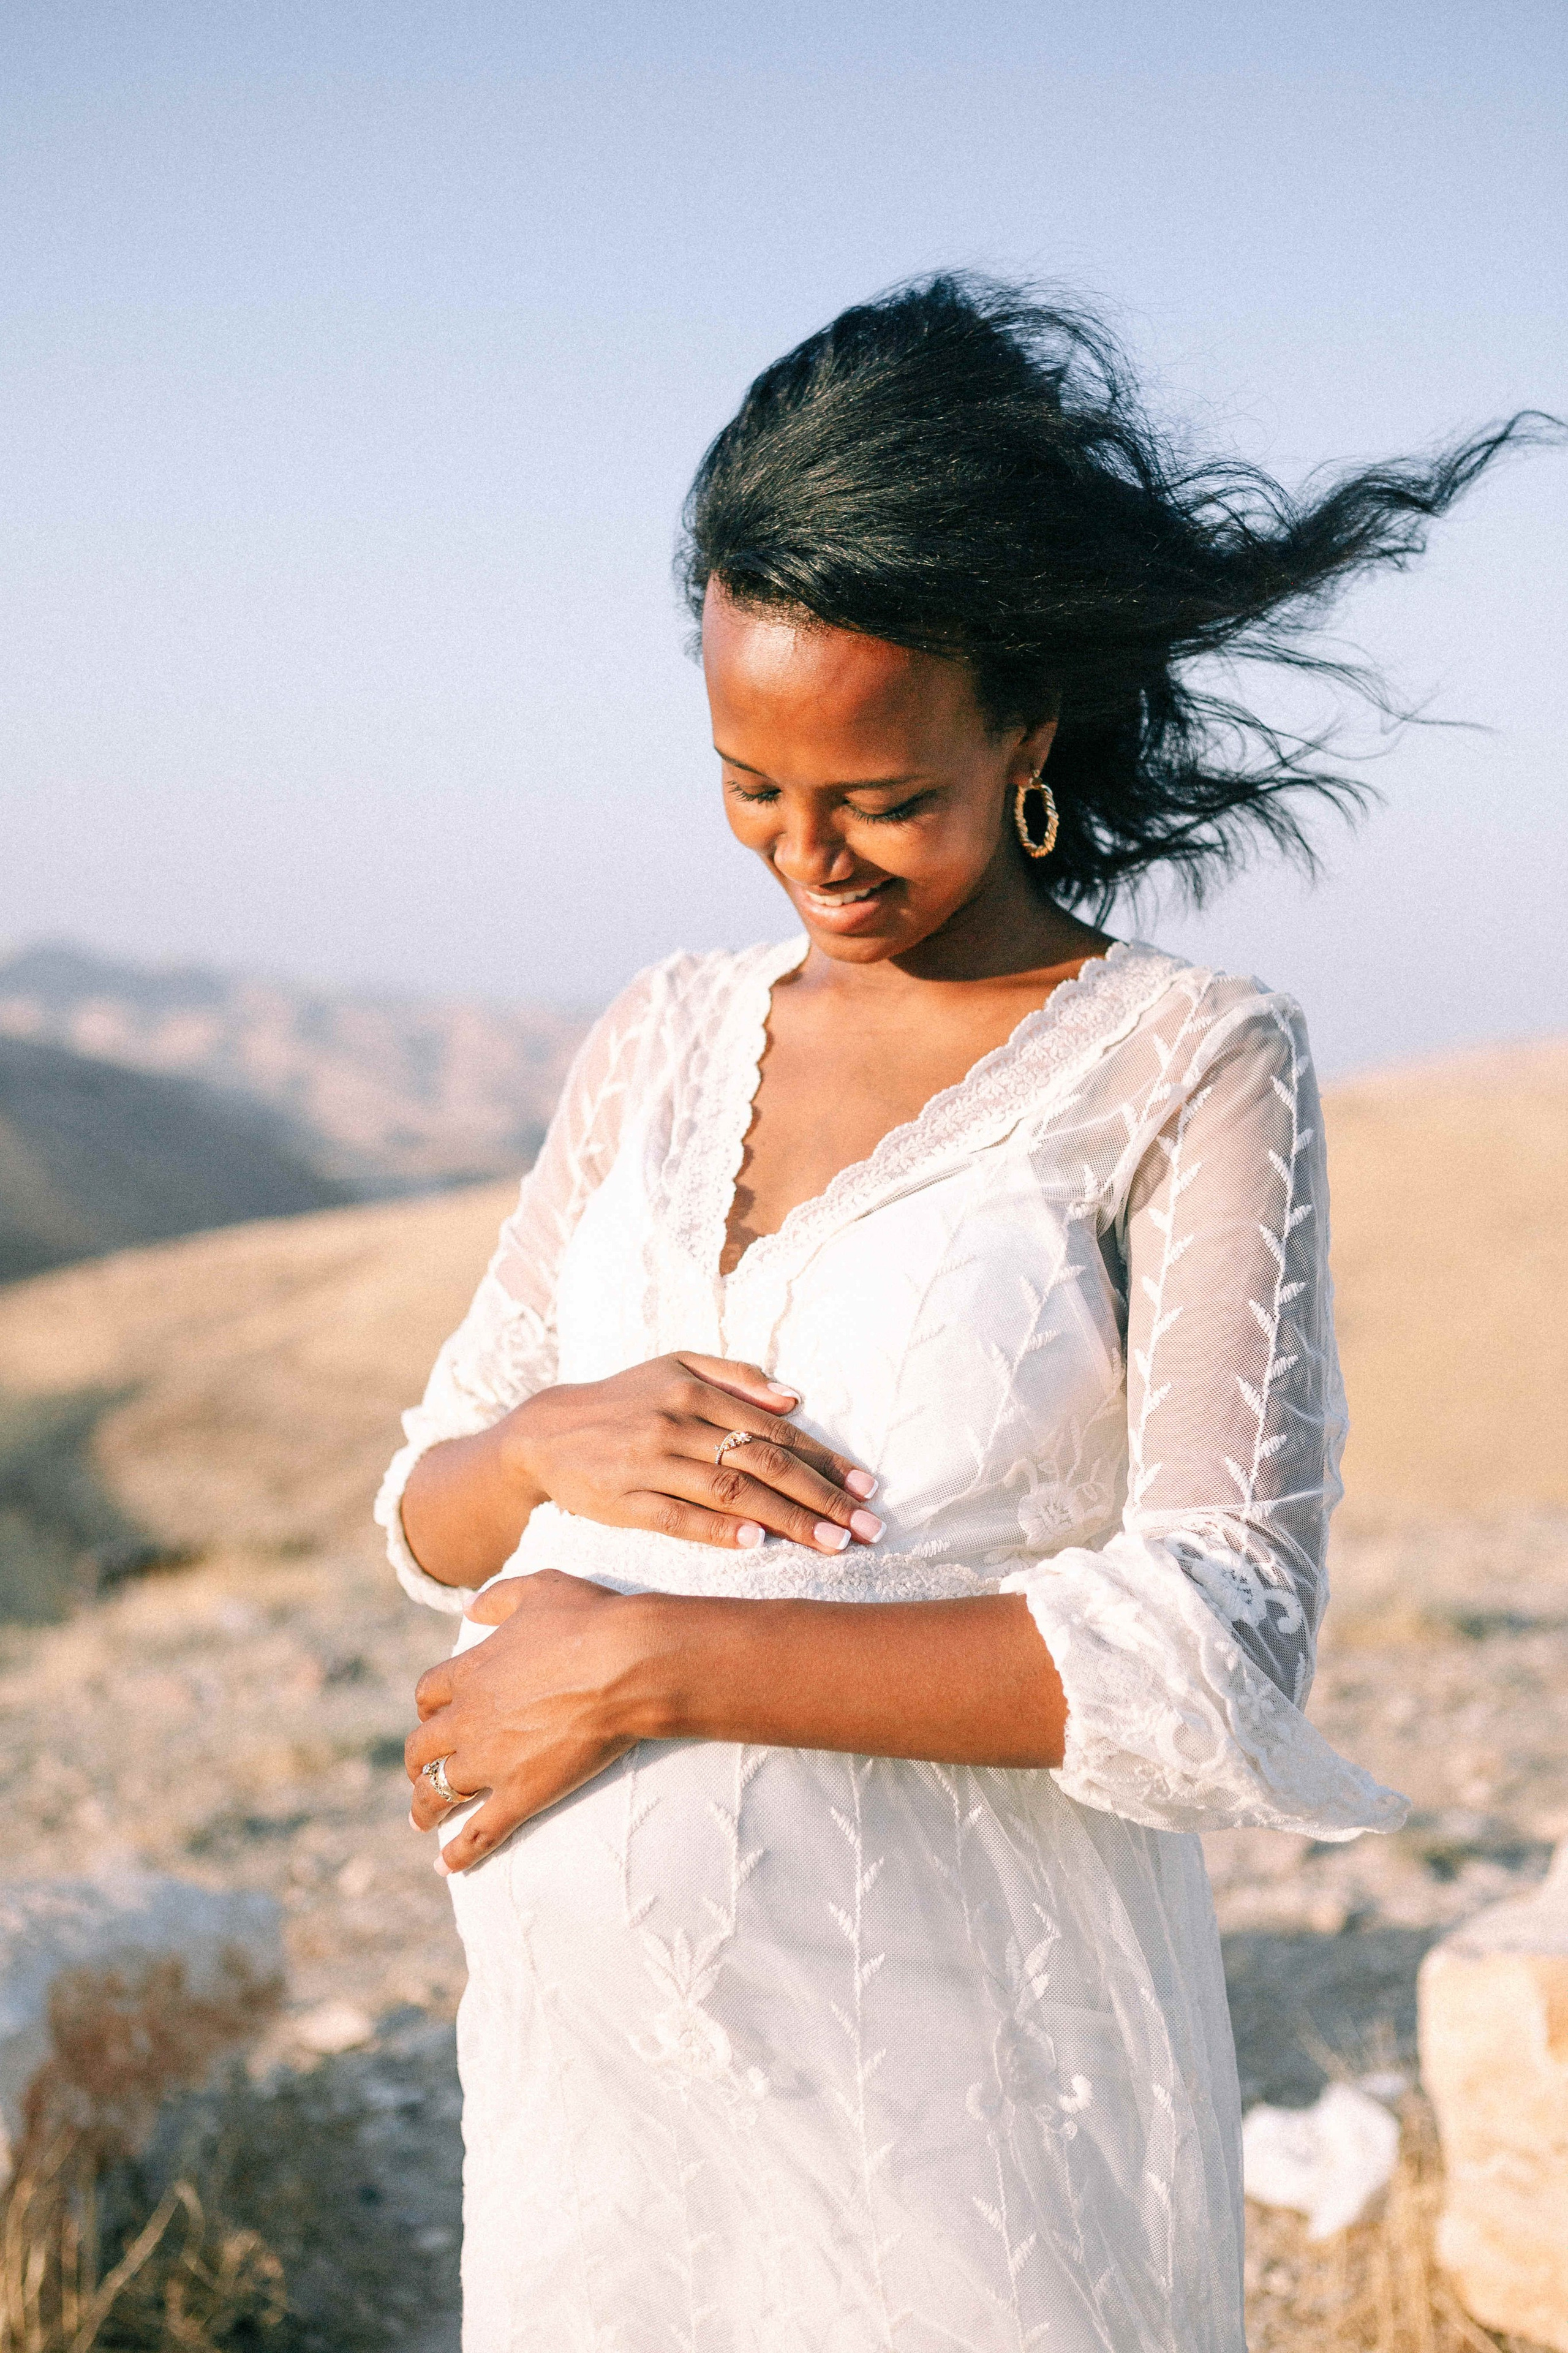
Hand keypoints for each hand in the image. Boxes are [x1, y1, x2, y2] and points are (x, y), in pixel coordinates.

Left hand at [406, 1572, 650, 1871]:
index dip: (427, 1707)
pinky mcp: (521, 1794)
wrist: (627, 1662)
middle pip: (422, 1746)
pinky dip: (459, 1853)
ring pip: (438, 1791)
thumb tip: (470, 1609)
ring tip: (421, 1821)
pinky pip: (480, 1831)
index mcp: (471, 1670)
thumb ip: (499, 1598)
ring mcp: (491, 1760)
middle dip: (417, 1761)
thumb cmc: (590, 1620)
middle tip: (420, 1772)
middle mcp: (469, 1718)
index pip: (428, 1693)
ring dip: (424, 1807)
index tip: (433, 1716)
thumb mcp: (539, 1588)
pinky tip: (446, 1868)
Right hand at [505, 1352, 881, 1553]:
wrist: (544, 1433)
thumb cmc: (623, 1399)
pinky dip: (718, 1531)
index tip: (867, 1487)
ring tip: (832, 1544)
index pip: (775, 1431)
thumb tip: (795, 1399)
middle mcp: (676, 1423)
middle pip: (763, 1464)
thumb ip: (737, 1376)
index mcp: (695, 1389)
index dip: (825, 1461)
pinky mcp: (624, 1501)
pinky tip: (756, 1545)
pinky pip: (677, 1518)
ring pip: (730, 1493)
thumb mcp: (676, 1365)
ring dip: (787, 1521)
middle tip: (867, 1528)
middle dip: (822, 1497)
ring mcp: (649, 1463)